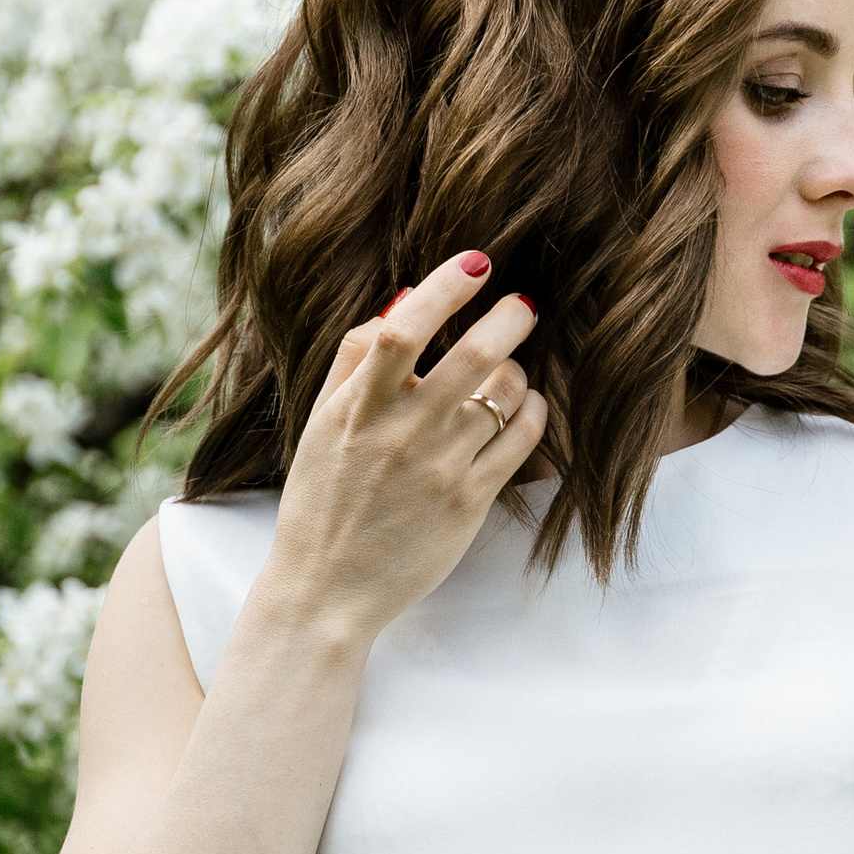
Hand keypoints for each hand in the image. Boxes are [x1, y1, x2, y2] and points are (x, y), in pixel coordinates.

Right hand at [261, 251, 544, 646]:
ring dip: (518, 369)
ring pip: (504, 395)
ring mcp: (439, 469)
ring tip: (510, 371)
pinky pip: (522, 440)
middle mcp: (400, 434)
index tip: (475, 261)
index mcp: (357, 409)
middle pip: (473, 356)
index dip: (445, 286)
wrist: (328, 591)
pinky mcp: (469, 503)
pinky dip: (533, 411)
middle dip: (508, 318)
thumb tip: (400, 301)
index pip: (402, 330)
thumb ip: (352, 360)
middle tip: (521, 306)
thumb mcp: (320, 424)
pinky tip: (524, 407)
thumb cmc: (322, 501)